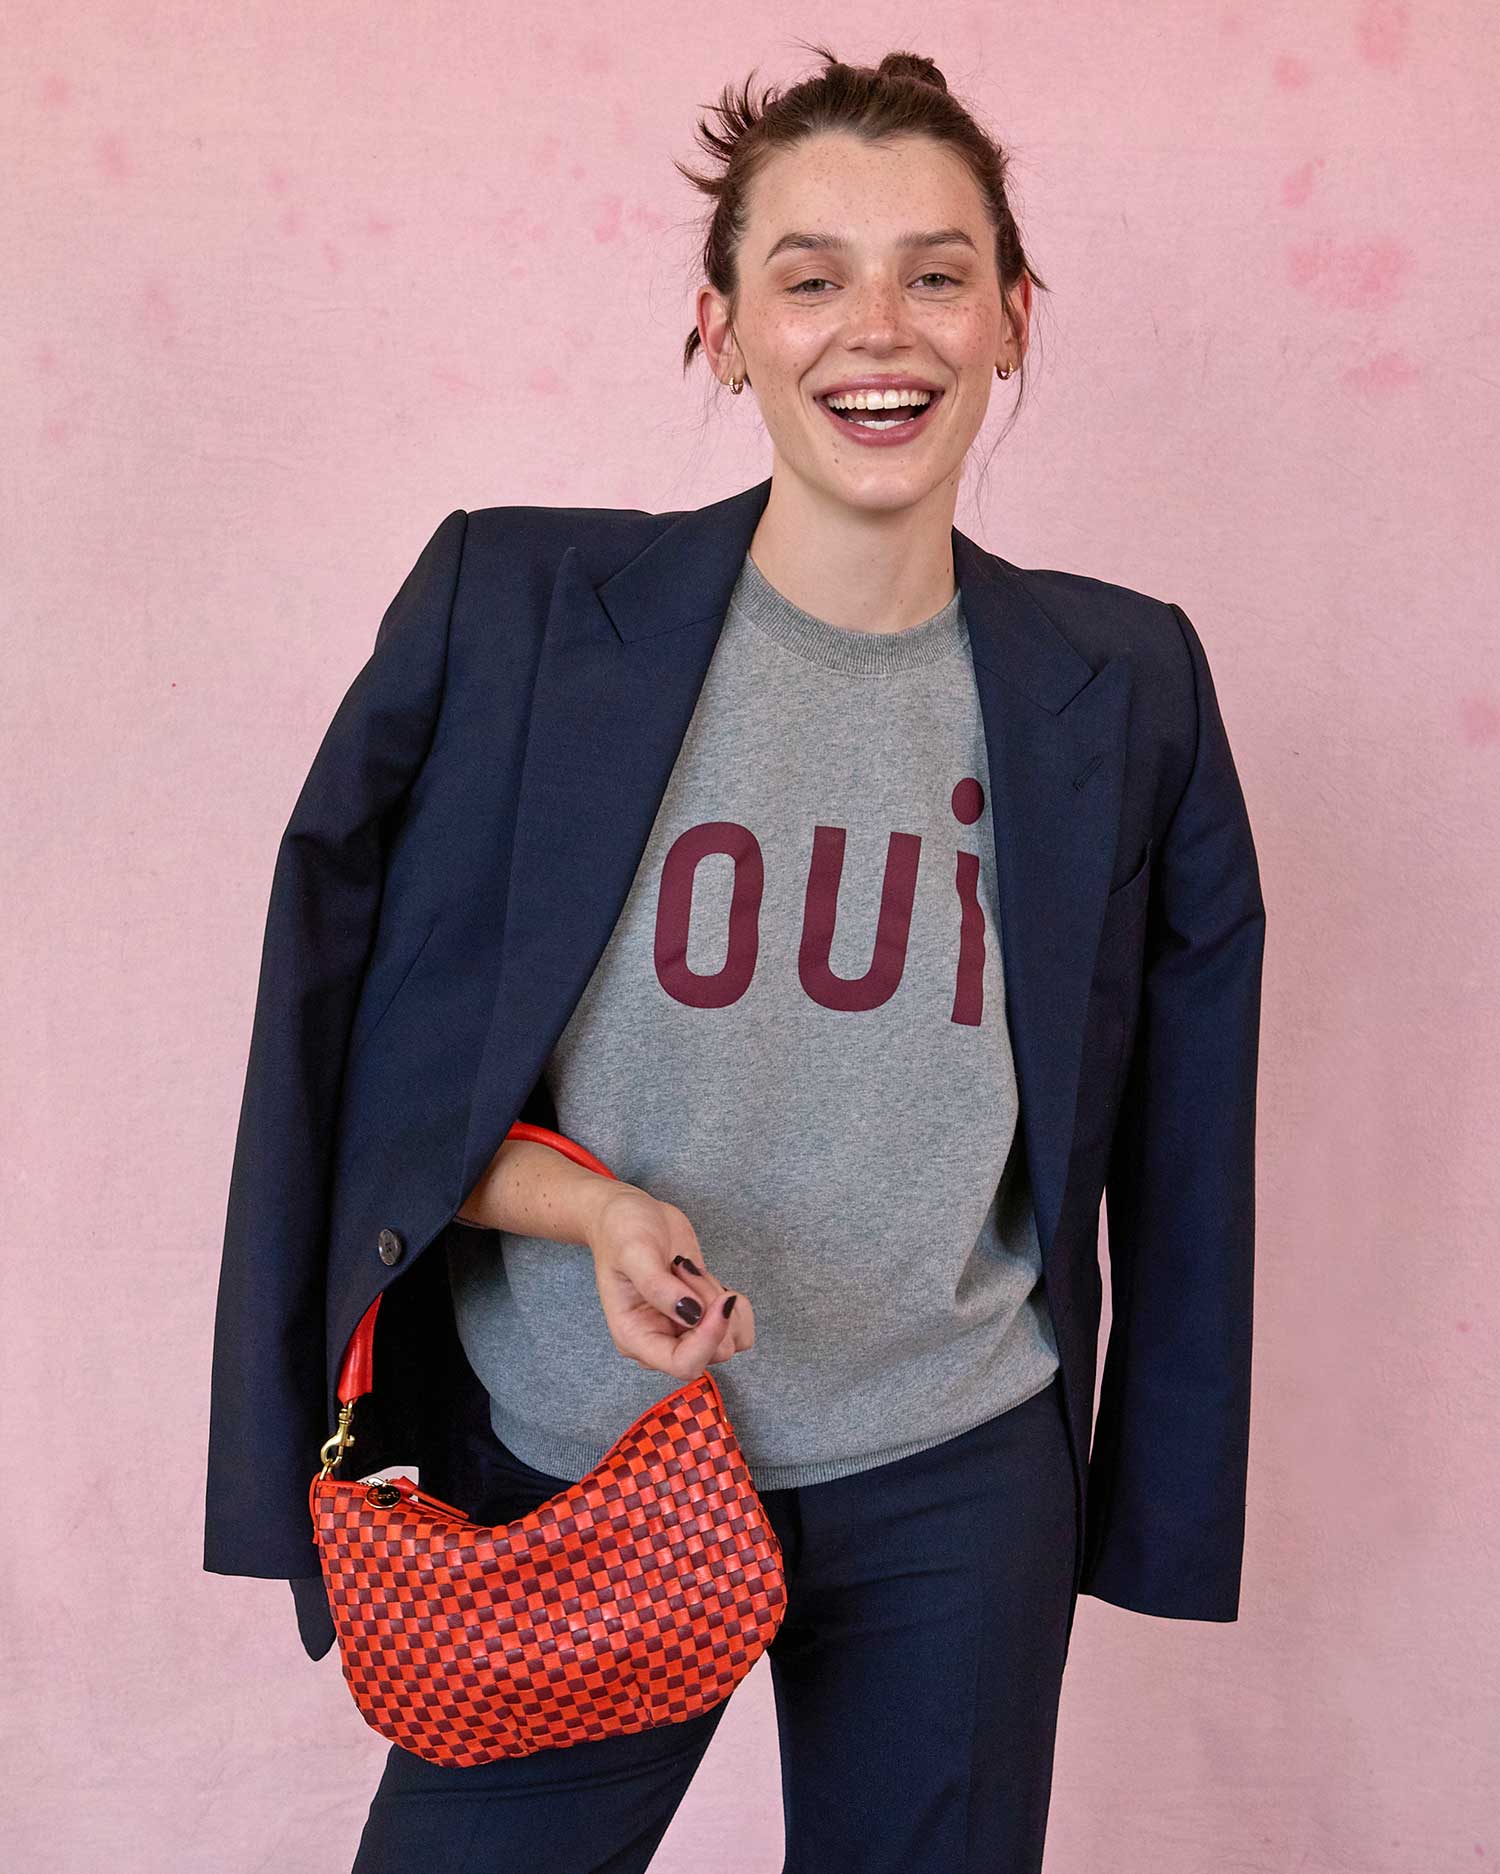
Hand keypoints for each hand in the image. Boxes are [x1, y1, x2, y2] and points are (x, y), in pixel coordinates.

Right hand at [586, 1184, 754, 1379]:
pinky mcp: (703, 1317)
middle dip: (712, 1308)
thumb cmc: (621, 1232)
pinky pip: (738, 1327)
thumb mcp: (633, 1252)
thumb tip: (693, 1315)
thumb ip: (659, 1286)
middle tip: (684, 1269)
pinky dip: (735, 1303)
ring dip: (720, 1301)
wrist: (629, 1216)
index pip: (683, 1364)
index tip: (722, 1300)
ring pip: (730, 1339)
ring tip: (689, 1271)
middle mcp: (662, 1341)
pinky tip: (706, 1278)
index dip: (709, 1338)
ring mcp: (685, 1331)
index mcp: (636, 1338)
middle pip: (713, 1352)